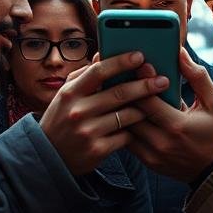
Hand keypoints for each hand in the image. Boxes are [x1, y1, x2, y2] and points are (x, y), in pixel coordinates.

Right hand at [40, 51, 169, 175]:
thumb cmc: (62, 118)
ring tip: (156, 104)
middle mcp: (78, 111)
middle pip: (119, 93)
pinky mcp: (98, 150)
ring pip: (127, 115)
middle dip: (145, 85)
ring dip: (144, 109)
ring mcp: (88, 132)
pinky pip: (126, 136)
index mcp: (70, 93)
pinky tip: (141, 127)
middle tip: (163, 80)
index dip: (121, 62)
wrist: (49, 158)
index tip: (140, 56)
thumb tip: (103, 53)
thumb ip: (85, 75)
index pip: (99, 71)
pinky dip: (134, 130)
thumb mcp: (67, 94)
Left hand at [126, 49, 212, 182]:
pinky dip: (123, 123)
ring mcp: (151, 154)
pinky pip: (127, 139)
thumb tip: (180, 53)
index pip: (148, 101)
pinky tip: (120, 108)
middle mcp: (161, 142)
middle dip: (124, 90)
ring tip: (114, 87)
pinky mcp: (146, 160)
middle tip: (118, 71)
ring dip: (120, 107)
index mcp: (177, 125)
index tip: (137, 64)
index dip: (140, 81)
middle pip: (131, 112)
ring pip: (125, 126)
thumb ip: (197, 76)